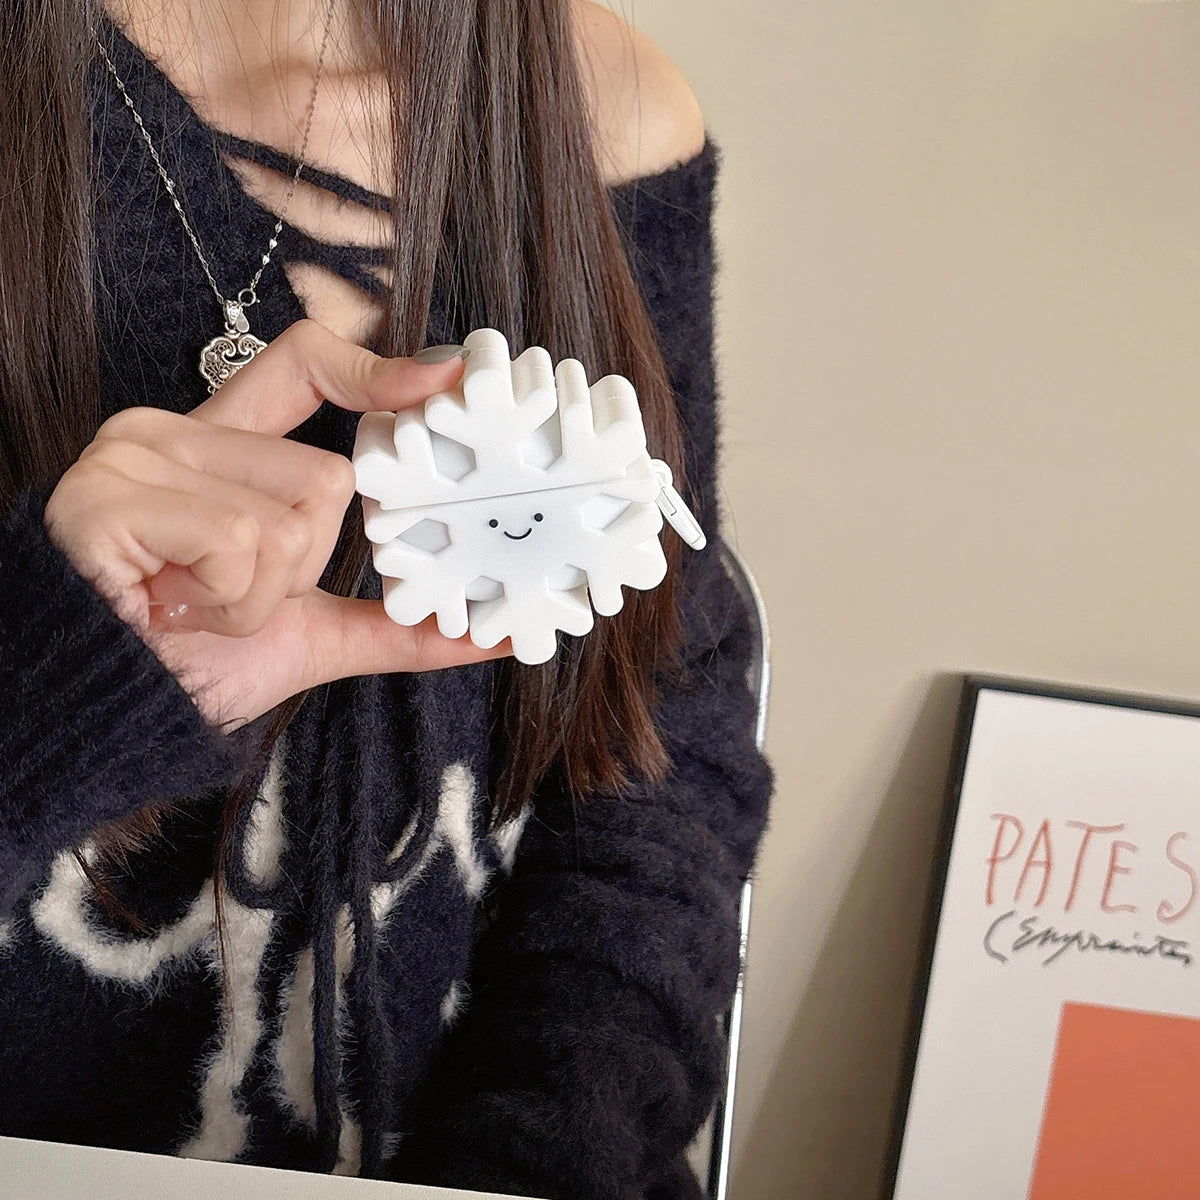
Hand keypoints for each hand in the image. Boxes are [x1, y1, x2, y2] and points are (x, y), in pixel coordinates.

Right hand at [43, 319, 507, 732]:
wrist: (109, 720)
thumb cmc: (190, 667)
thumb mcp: (308, 633)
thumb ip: (393, 624)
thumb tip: (487, 635)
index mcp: (219, 447)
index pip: (304, 365)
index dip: (375, 370)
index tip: (444, 380)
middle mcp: (173, 432)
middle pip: (325, 476)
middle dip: (301, 567)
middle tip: (227, 596)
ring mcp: (134, 457)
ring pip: (288, 515)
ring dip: (261, 595)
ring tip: (195, 607)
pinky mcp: (108, 496)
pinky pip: (238, 542)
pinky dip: (228, 602)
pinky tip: (171, 609)